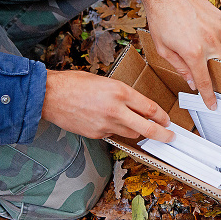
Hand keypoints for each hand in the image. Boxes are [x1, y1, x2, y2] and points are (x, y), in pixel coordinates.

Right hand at [41, 70, 174, 141]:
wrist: (50, 95)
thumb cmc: (75, 84)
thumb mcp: (106, 82)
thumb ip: (124, 95)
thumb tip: (139, 107)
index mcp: (120, 92)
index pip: (150, 108)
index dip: (162, 117)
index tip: (167, 120)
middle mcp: (116, 110)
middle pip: (147, 128)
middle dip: (163, 135)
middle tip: (170, 137)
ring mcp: (106, 124)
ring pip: (132, 133)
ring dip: (138, 131)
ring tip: (136, 125)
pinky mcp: (97, 134)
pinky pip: (114, 135)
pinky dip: (117, 130)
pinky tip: (109, 122)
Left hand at [118, 0, 220, 109]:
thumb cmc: (160, 18)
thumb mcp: (164, 49)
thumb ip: (180, 68)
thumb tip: (192, 81)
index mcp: (193, 52)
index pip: (205, 81)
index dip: (209, 96)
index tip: (213, 104)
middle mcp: (210, 41)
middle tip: (218, 82)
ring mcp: (218, 29)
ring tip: (209, 57)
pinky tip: (210, 42)